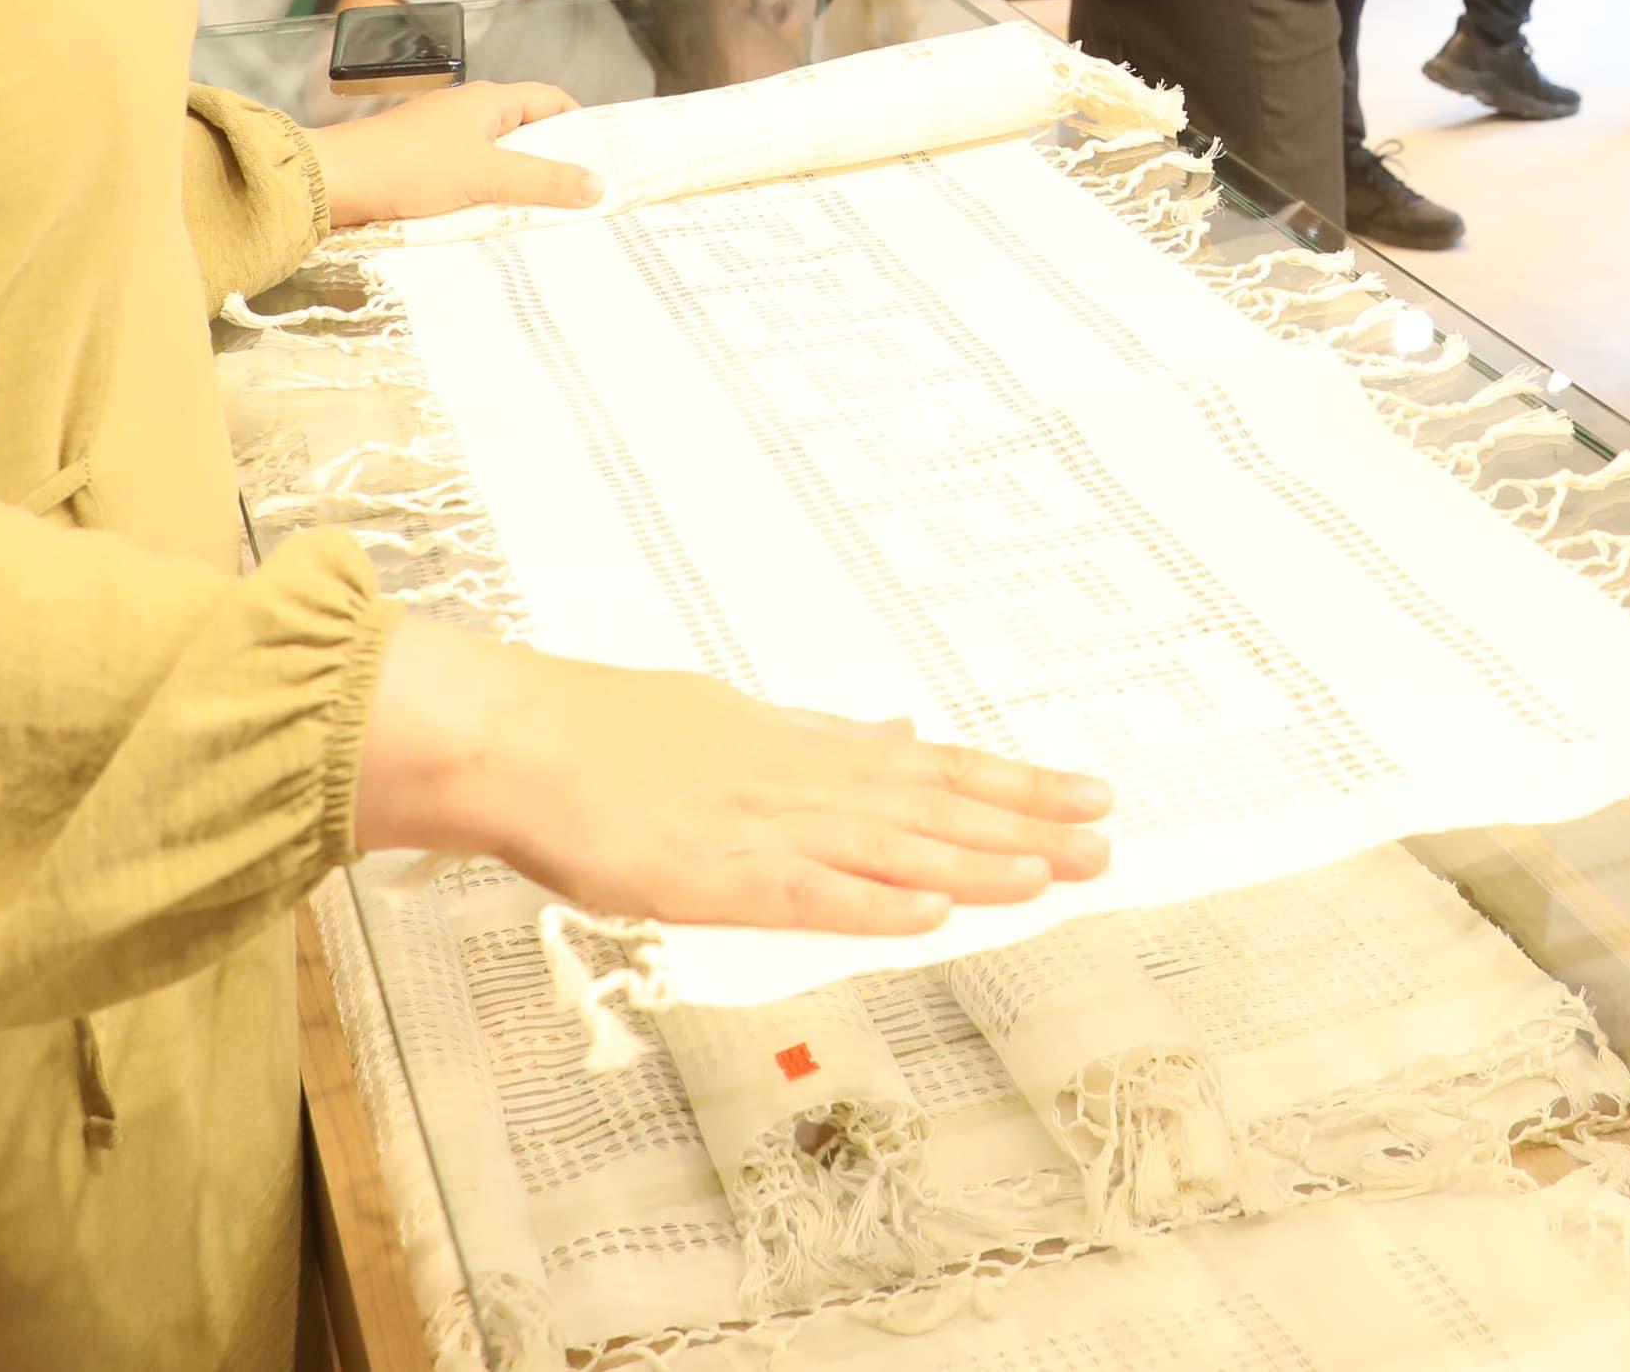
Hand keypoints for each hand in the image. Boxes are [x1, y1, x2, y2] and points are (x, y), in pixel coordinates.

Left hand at [306, 77, 599, 226]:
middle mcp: (466, 113)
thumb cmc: (408, 168)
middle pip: (525, 131)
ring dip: (518, 184)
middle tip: (580, 194)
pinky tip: (493, 222)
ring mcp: (441, 140)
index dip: (579, 122)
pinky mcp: (420, 167)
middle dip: (552, 161)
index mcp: (487, 100)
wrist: (331, 183)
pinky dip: (486, 197)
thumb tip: (596, 185)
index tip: (601, 155)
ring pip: (496, 159)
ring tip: (542, 215)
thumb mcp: (486, 176)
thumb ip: (542, 180)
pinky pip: (469, 179)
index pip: (549, 99)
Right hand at [354, 620, 1117, 936]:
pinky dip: (874, 903)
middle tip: (1106, 838)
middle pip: (932, 805)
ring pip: (891, 846)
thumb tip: (899, 729)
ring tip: (1054, 871)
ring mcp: (763, 827)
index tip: (1082, 792)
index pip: (931, 768)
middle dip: (1025, 822)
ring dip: (977, 860)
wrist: (523, 739)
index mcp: (807, 747)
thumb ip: (825, 734)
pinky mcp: (716, 874)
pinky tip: (935, 912)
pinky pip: (809, 895)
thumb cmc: (614, 733)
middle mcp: (802, 781)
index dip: (1011, 783)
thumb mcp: (738, 716)